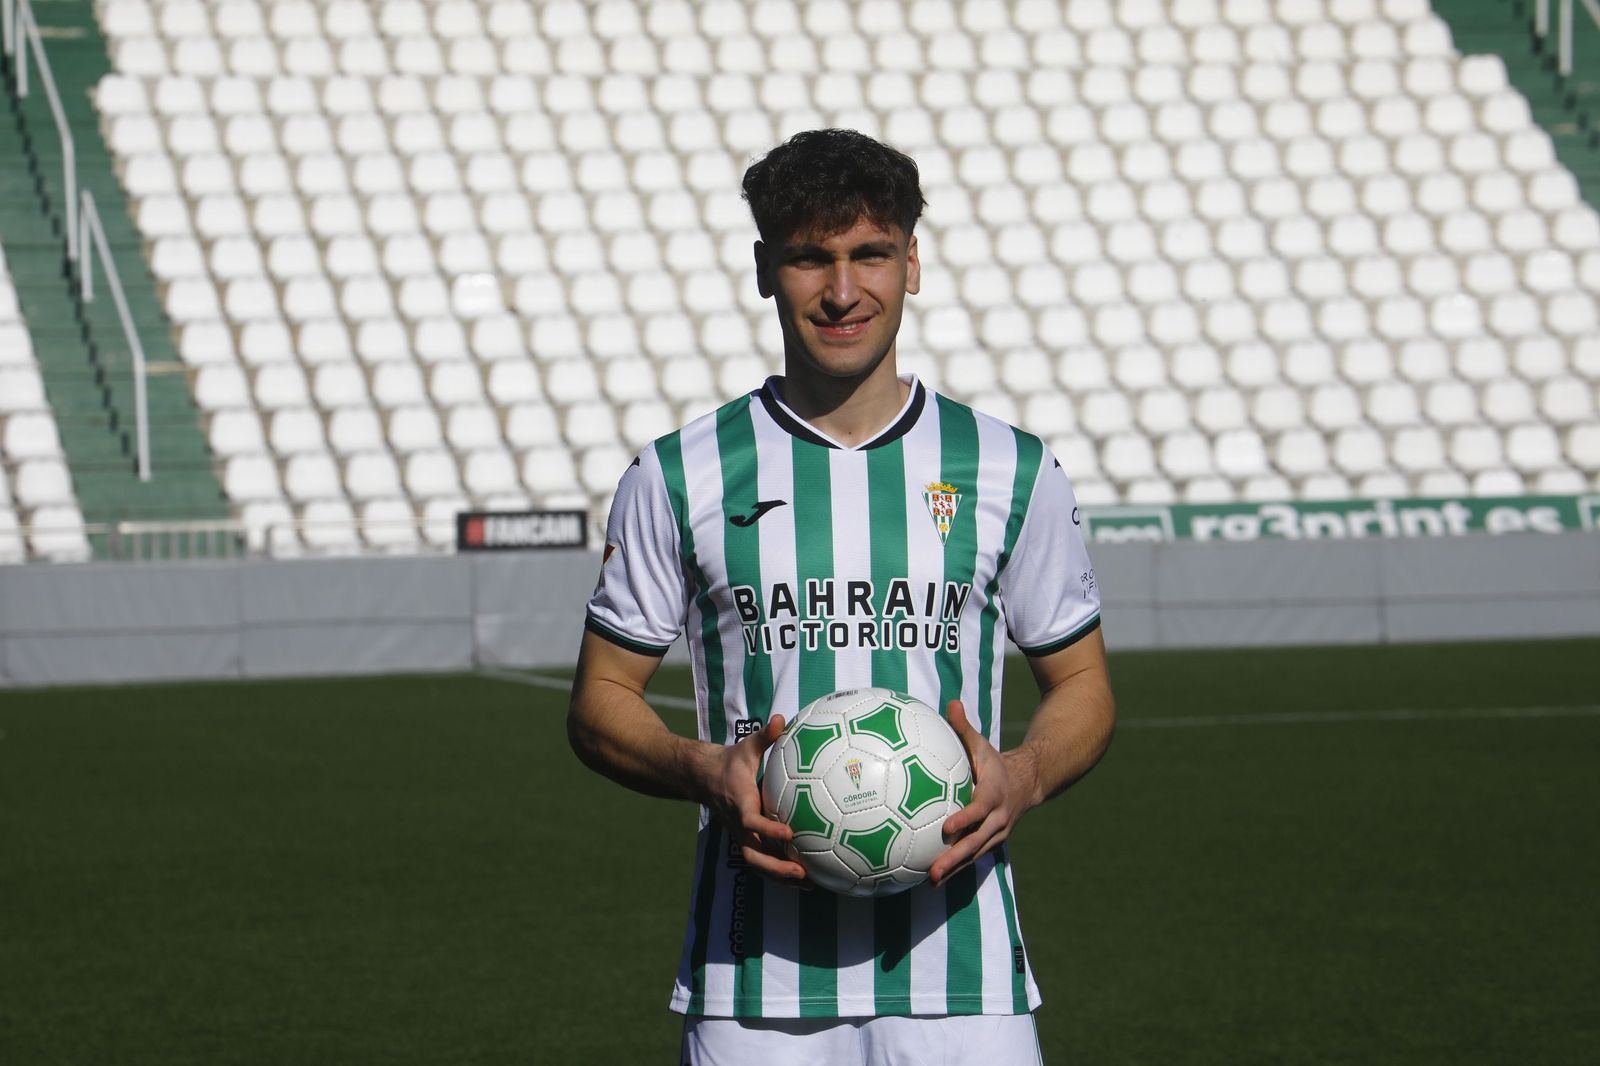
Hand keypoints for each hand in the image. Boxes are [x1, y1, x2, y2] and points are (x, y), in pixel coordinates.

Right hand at [699, 714, 807, 883]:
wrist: (704, 778)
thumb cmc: (731, 762)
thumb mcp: (747, 747)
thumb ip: (765, 736)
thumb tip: (782, 718)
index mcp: (740, 804)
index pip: (752, 821)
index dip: (769, 828)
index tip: (789, 832)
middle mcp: (739, 825)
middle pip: (754, 855)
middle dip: (777, 867)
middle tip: (802, 872)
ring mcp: (742, 836)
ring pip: (758, 864)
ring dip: (781, 876)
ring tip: (810, 883)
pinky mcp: (747, 841)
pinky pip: (763, 861)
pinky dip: (781, 872)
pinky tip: (806, 877)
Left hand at [929, 700, 1037, 887]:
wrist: (1026, 783)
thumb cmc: (993, 761)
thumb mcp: (982, 744)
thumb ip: (964, 728)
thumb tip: (951, 703)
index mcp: (993, 796)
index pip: (978, 810)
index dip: (965, 819)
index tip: (947, 828)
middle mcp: (997, 820)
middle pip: (975, 843)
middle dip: (955, 859)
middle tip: (933, 872)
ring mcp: (995, 835)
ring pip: (974, 856)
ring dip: (954, 870)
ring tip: (930, 882)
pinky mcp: (990, 843)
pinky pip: (971, 857)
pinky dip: (955, 868)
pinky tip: (931, 878)